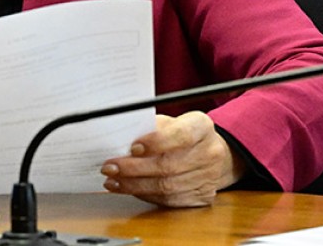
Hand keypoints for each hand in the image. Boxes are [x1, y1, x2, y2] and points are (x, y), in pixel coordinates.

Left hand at [100, 112, 244, 206]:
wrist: (212, 153)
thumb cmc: (182, 134)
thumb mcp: (170, 121)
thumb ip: (149, 128)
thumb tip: (120, 140)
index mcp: (201, 127)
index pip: (180, 135)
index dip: (155, 143)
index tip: (132, 148)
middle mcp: (209, 152)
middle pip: (169, 165)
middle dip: (134, 169)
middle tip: (110, 168)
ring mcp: (208, 177)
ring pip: (167, 187)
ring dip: (135, 185)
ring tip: (113, 181)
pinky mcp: (203, 196)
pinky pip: (170, 200)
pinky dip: (145, 195)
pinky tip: (129, 189)